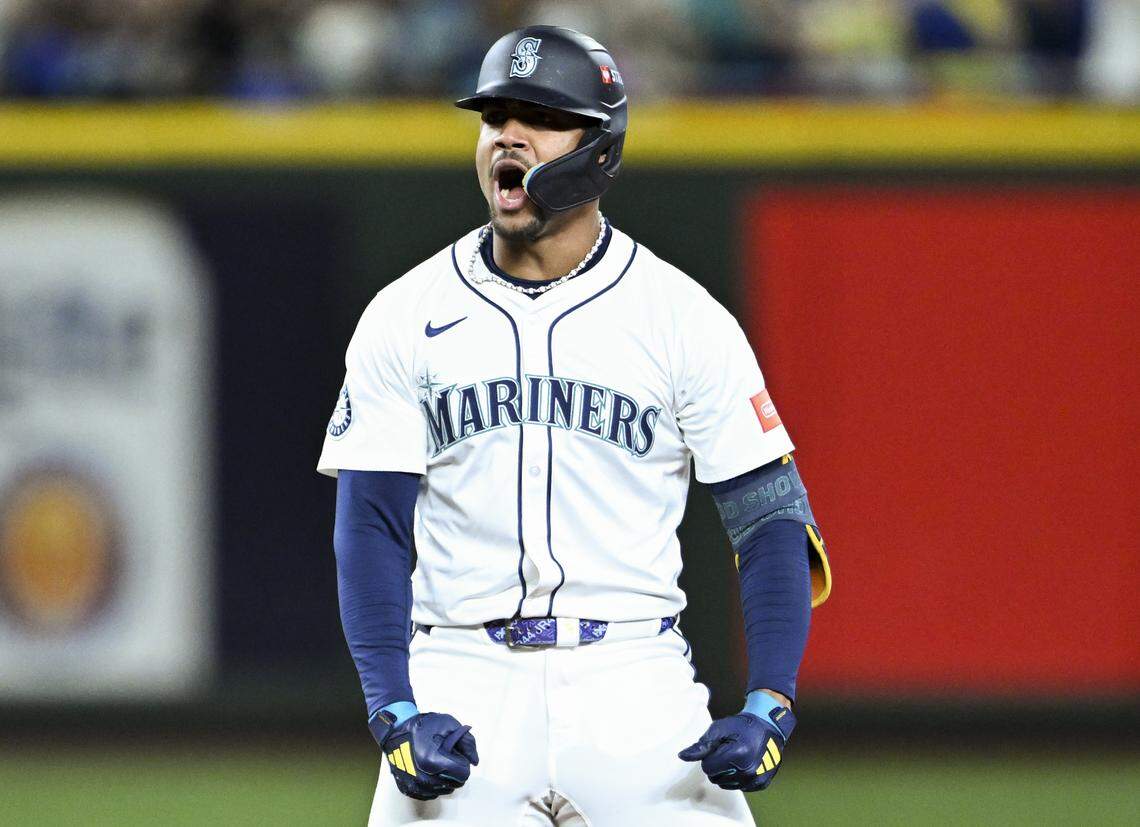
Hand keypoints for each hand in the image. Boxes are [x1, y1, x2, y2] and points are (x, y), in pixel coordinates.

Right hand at [372, 710, 479, 800]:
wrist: (396, 729)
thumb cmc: (422, 726)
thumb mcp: (450, 725)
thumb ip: (467, 743)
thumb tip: (474, 762)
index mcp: (435, 761)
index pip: (463, 774)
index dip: (462, 762)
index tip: (454, 754)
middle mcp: (423, 777)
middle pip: (454, 784)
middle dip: (454, 771)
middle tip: (445, 756)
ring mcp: (414, 785)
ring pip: (443, 790)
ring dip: (444, 779)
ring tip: (436, 762)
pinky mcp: (407, 788)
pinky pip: (429, 794)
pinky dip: (432, 785)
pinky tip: (429, 771)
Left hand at [678, 697, 795, 791]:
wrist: (768, 726)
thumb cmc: (741, 726)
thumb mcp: (718, 729)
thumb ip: (701, 745)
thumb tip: (682, 756)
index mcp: (737, 755)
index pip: (708, 768)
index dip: (710, 756)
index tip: (720, 747)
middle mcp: (748, 771)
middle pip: (716, 778)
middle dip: (717, 765)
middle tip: (728, 750)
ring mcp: (756, 779)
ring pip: (726, 784)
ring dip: (727, 773)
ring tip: (737, 756)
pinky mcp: (761, 783)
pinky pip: (739, 787)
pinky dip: (738, 777)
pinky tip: (744, 764)